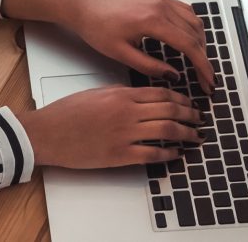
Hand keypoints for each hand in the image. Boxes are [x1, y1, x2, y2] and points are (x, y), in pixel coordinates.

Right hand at [15, 86, 203, 168]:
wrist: (47, 133)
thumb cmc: (66, 113)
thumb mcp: (96, 93)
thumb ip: (121, 93)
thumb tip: (143, 97)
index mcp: (121, 94)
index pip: (162, 93)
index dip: (181, 98)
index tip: (190, 103)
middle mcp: (127, 113)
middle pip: (170, 111)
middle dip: (190, 114)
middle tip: (199, 118)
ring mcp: (125, 134)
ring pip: (167, 131)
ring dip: (186, 134)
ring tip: (196, 136)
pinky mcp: (120, 155)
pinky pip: (153, 154)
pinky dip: (169, 154)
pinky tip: (177, 154)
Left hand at [67, 0, 215, 93]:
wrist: (82, 5)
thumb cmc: (96, 27)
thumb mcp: (120, 54)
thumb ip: (149, 66)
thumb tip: (173, 75)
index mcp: (152, 20)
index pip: (189, 46)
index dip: (202, 66)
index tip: (209, 81)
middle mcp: (160, 6)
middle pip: (195, 34)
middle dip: (204, 58)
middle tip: (205, 77)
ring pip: (194, 20)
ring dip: (201, 42)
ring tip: (199, 61)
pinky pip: (184, 10)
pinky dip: (192, 26)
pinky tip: (190, 38)